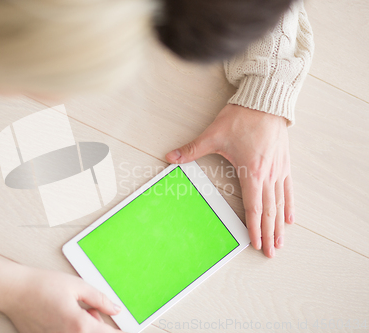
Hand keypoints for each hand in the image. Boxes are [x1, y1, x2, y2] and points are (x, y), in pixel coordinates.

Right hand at [1, 267, 122, 332]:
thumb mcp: (77, 286)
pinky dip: (70, 329)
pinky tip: (61, 317)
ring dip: (83, 327)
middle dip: (97, 325)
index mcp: (79, 325)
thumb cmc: (42, 285)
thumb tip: (116, 309)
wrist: (13, 291)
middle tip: (90, 310)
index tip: (127, 331)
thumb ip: (100, 300)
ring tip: (72, 311)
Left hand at [165, 104, 293, 257]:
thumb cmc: (242, 118)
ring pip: (280, 204)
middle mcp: (268, 175)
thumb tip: (170, 157)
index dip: (255, 228)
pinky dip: (289, 205)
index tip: (256, 244)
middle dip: (269, 233)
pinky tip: (291, 217)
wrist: (264, 101)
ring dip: (280, 224)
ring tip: (281, 241)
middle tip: (270, 252)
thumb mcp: (213, 134)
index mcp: (252, 172)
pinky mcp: (284, 164)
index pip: (254, 208)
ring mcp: (278, 170)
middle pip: (269, 211)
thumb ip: (191, 149)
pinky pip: (288, 189)